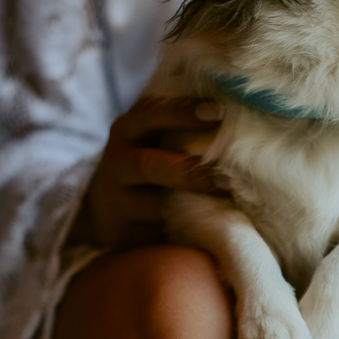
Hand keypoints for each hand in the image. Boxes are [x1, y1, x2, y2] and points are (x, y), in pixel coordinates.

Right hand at [75, 95, 223, 252]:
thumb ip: (179, 122)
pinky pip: (158, 230)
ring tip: (225, 201)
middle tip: (226, 176)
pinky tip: (215, 222)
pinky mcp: (125, 232)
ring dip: (191, 204)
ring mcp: (118, 200)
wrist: (104, 208)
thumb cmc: (146, 163)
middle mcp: (119, 162)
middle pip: (149, 164)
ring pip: (154, 203)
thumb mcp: (151, 136)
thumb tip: (234, 106)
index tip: (217, 113)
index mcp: (128, 129)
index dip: (182, 113)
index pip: (150, 113)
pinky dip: (187, 226)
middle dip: (189, 170)